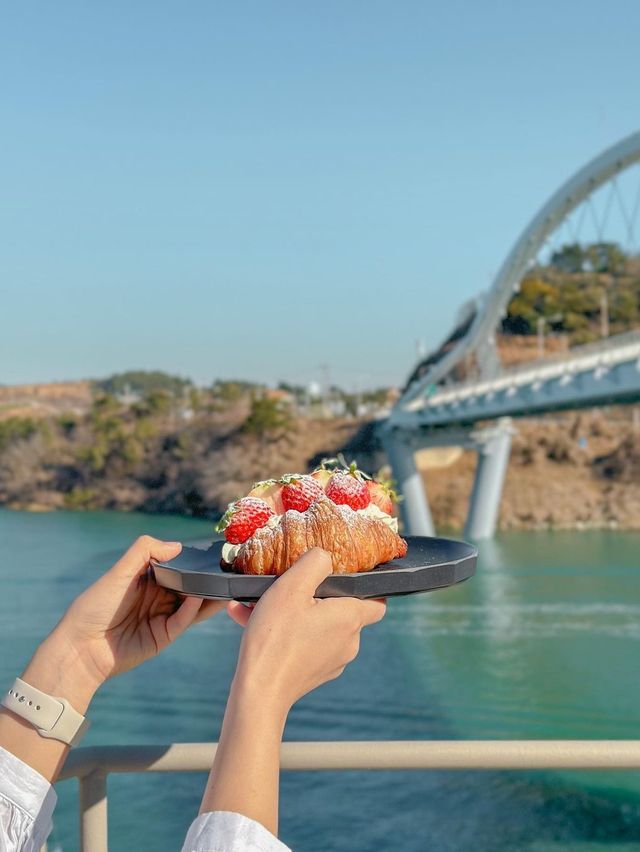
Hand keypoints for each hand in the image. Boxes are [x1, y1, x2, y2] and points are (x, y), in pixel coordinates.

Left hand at [1, 536, 223, 782]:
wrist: (81, 648)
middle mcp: (156, 597)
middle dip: (205, 578)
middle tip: (227, 568)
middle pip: (188, 586)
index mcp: (145, 579)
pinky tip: (199, 598)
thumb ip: (145, 552)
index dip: (192, 561)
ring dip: (208, 596)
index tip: (211, 553)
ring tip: (226, 585)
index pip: (176, 567)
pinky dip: (193, 610)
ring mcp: (161, 617)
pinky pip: (182, 621)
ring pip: (191, 604)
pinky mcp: (163, 637)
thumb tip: (177, 545)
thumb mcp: (118, 572)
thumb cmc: (94, 606)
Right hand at [227, 547, 385, 714]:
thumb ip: (314, 563)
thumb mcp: (292, 586)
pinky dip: (284, 632)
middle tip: (288, 586)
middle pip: (341, 610)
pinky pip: (303, 643)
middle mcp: (349, 642)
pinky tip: (250, 620)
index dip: (365, 586)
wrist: (258, 692)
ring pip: (316, 626)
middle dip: (314, 596)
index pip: (377, 600)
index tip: (343, 576)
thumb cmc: (276, 638)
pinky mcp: (314, 673)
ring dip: (292, 612)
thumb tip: (325, 556)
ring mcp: (333, 661)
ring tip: (258, 604)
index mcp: (351, 618)